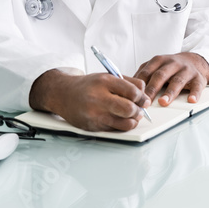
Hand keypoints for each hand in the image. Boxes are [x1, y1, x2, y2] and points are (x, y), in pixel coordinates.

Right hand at [29, 70, 149, 131]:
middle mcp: (98, 98)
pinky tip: (118, 119)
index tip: (144, 100)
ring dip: (133, 121)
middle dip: (139, 111)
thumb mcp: (107, 77)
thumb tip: (145, 95)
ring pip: (124, 124)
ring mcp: (94, 114)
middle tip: (140, 110)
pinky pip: (114, 130)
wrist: (63, 94)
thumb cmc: (88, 86)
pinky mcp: (92, 127)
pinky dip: (120, 126)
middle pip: (129, 109)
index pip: (133, 92)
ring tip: (132, 116)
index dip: (143, 98)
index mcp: (104, 82)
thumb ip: (128, 83)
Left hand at [134, 52, 208, 105]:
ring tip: (163, 102)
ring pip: (178, 81)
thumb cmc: (169, 68)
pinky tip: (191, 100)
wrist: (193, 61)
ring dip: (170, 92)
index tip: (133, 96)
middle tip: (146, 101)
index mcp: (159, 61)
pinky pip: (197, 86)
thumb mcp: (155, 66)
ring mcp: (186, 70)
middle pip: (160, 75)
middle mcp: (172, 63)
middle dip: (152, 89)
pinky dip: (195, 93)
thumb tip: (125, 88)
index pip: (147, 72)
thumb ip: (143, 75)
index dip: (140, 85)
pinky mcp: (198, 77)